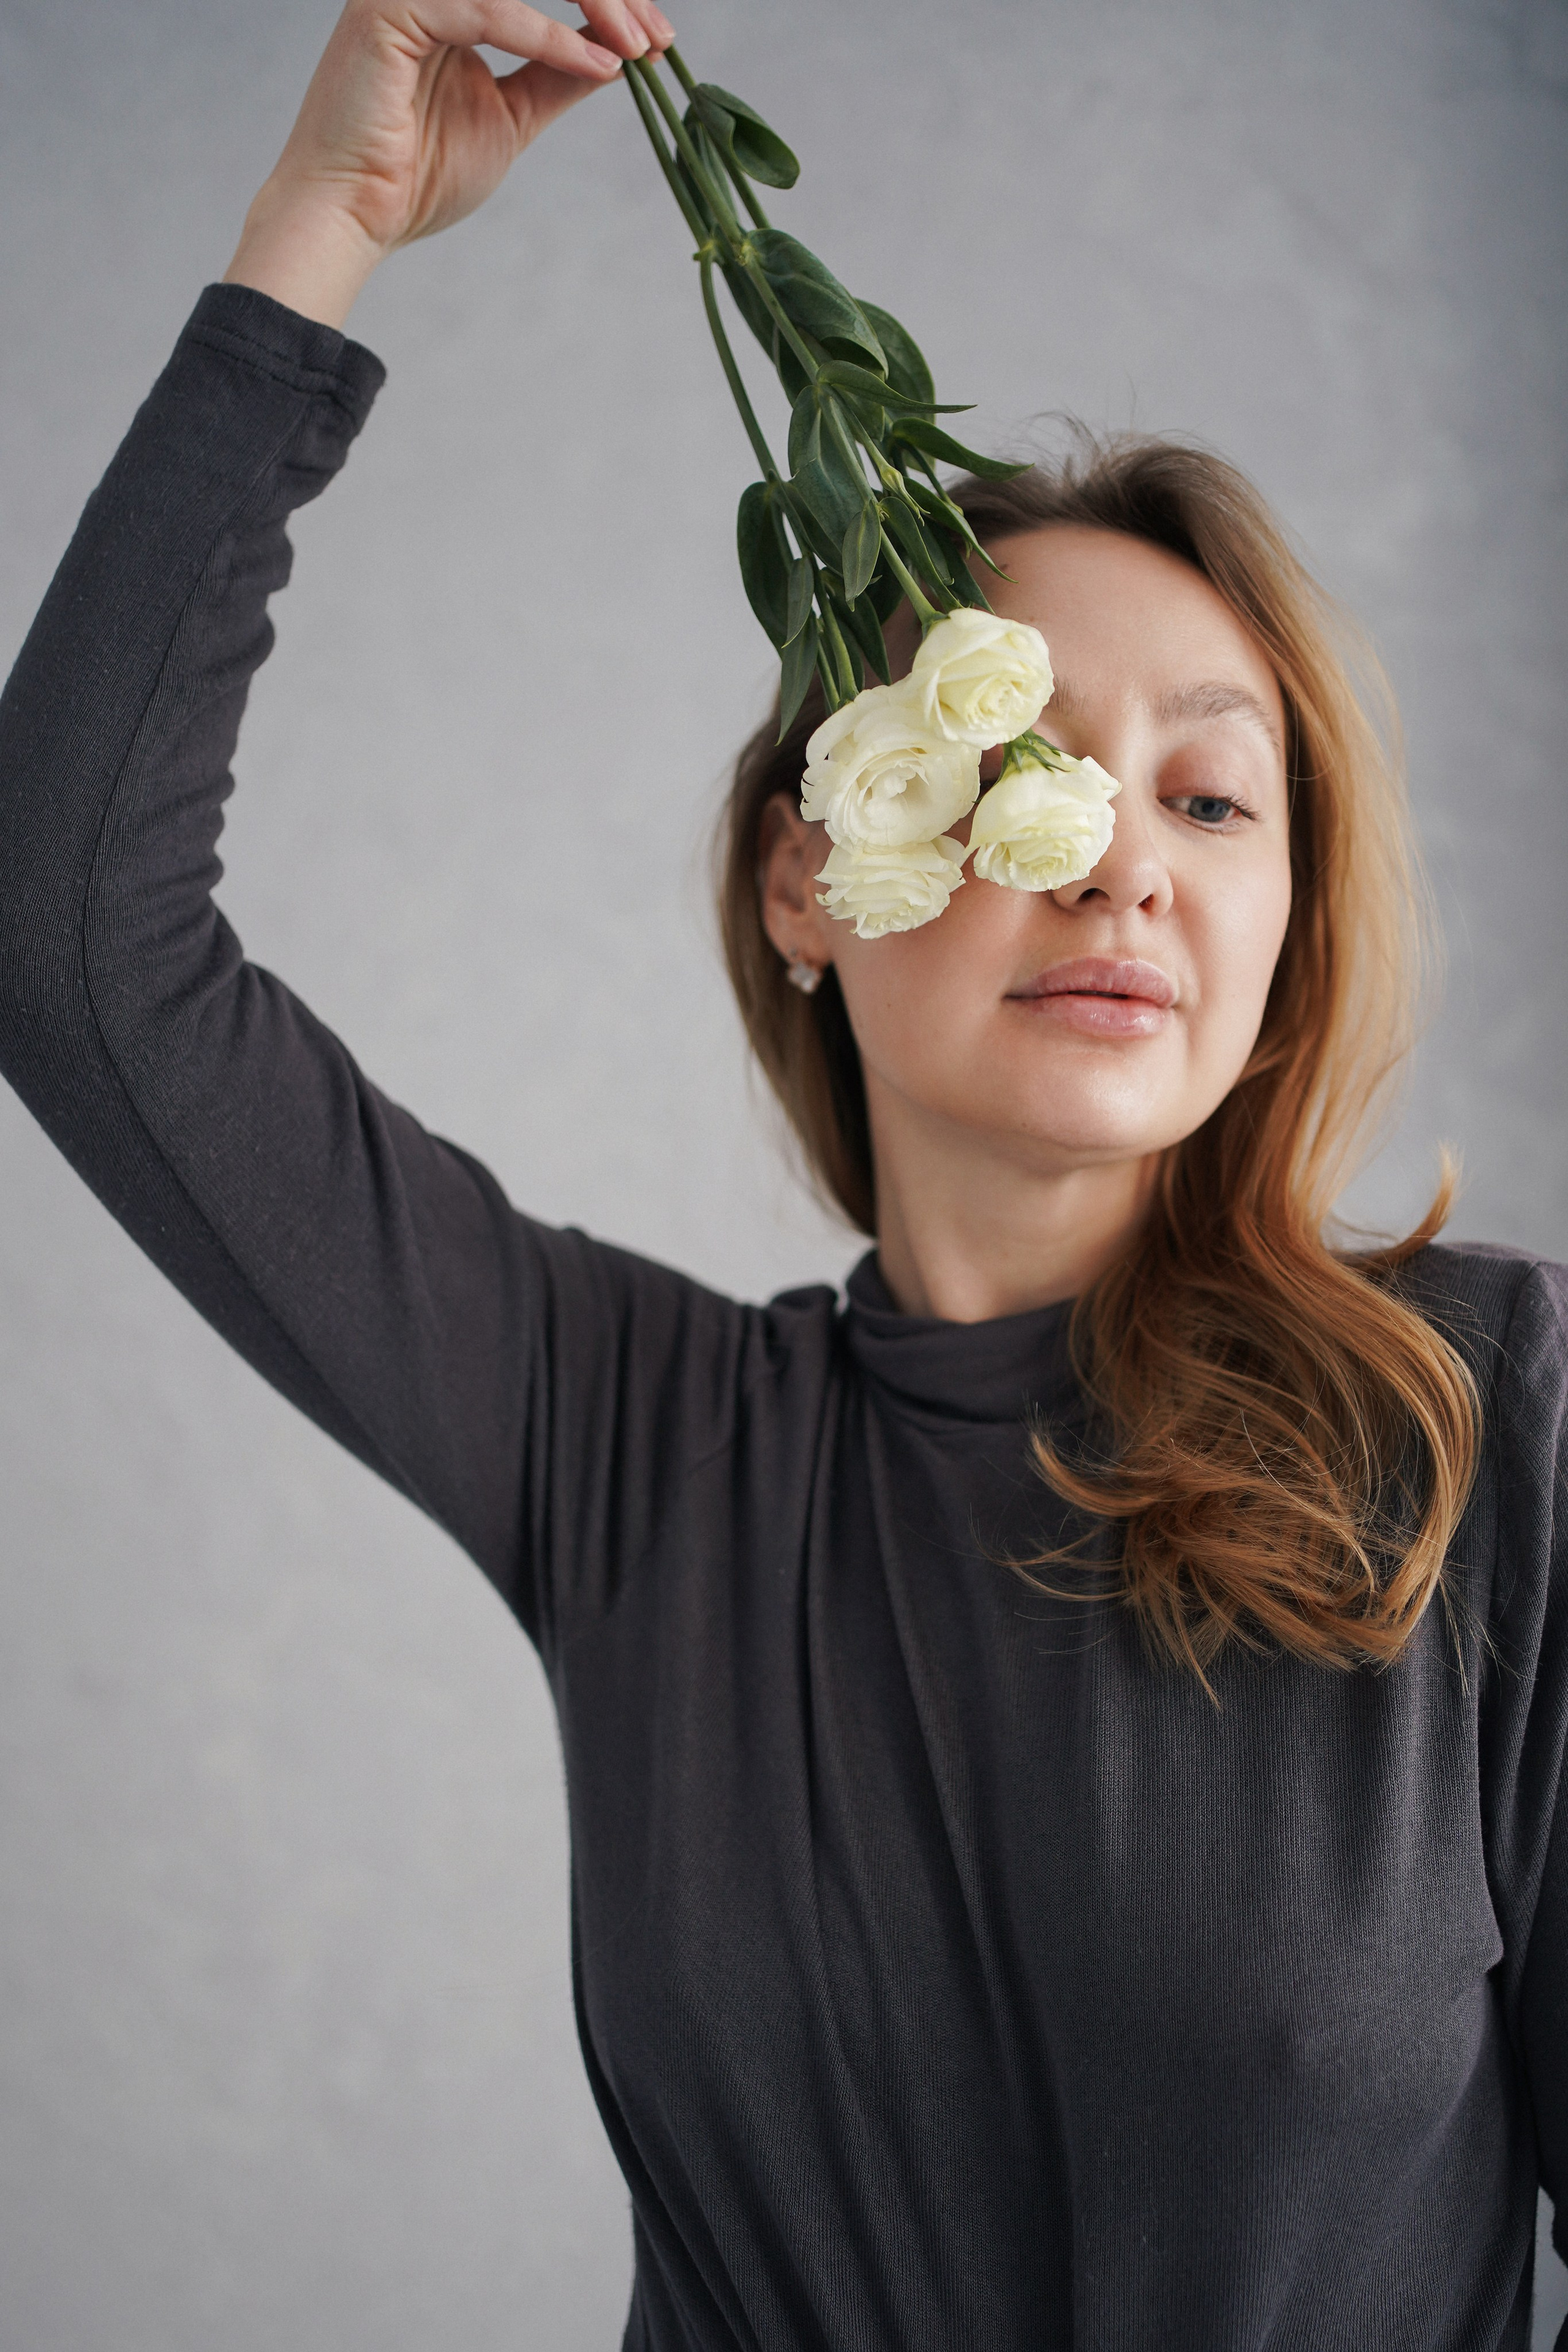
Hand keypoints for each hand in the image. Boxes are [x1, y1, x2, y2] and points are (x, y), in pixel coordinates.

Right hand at [224, 0, 672, 329]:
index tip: (658, 39)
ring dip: (590, 3)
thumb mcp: (511, 117)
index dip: (608, 0)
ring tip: (634, 50)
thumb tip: (615, 52)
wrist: (355, 216)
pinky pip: (487, 6)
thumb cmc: (418, 175)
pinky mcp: (390, 7)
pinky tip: (591, 65)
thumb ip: (555, 75)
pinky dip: (546, 33)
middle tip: (655, 38)